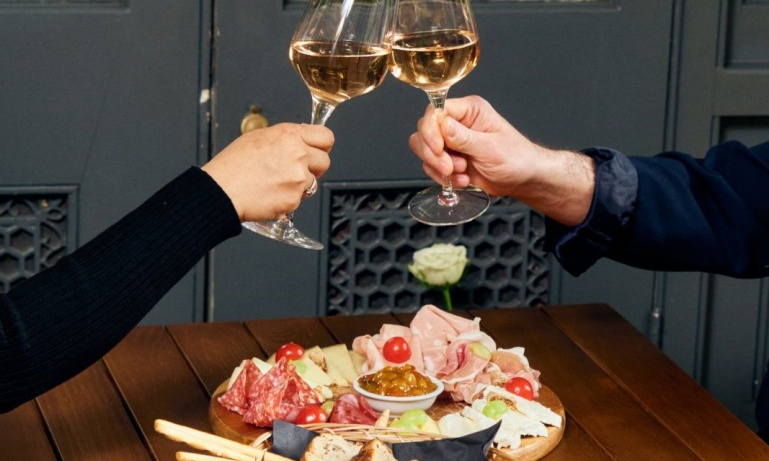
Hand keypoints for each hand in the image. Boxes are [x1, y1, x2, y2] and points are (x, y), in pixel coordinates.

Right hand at [202, 123, 333, 221]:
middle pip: (324, 161)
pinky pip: (299, 199)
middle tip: (296, 170)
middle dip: (314, 167)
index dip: (322, 145)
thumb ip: (286, 138)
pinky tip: (270, 193)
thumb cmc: (233, 165)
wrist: (221, 190)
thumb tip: (301, 141)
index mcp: (289, 135)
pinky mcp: (294, 199)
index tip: (318, 150)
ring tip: (276, 182)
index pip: (326, 137)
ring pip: (313, 182)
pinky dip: (288, 199)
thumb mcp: (258, 137)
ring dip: (300, 184)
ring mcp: (298, 178)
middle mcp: (298, 154)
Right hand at [408, 95, 594, 225]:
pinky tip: (462, 180)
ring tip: (461, 173)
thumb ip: (464, 137)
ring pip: (424, 149)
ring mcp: (451, 141)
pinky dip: (442, 177)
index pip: (436, 111)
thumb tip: (442, 125)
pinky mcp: (448, 158)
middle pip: (424, 130)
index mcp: (469, 110)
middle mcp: (457, 123)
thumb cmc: (516, 158)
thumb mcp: (490, 148)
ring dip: (438, 166)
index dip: (431, 130)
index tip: (437, 148)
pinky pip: (430, 166)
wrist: (522, 179)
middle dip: (433, 153)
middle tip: (450, 168)